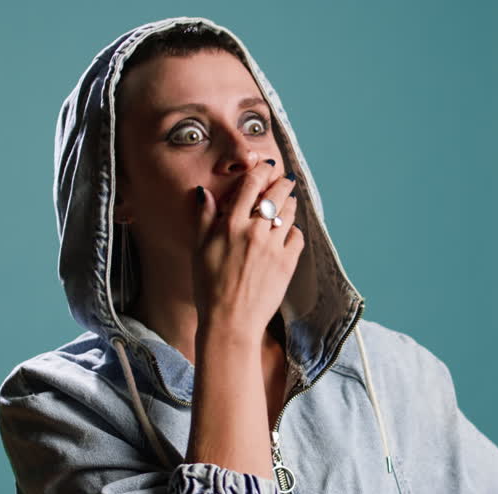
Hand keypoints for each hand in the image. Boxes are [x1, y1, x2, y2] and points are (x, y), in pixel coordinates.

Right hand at [192, 155, 302, 342]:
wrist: (230, 322)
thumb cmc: (208, 288)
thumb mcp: (199, 250)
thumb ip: (204, 219)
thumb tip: (204, 193)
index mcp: (231, 224)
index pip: (250, 185)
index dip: (260, 171)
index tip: (265, 167)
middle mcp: (255, 231)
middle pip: (275, 194)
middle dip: (282, 183)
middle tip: (285, 179)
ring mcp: (274, 246)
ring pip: (289, 213)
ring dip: (290, 203)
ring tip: (289, 201)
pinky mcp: (288, 263)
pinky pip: (298, 237)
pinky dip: (295, 231)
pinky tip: (290, 232)